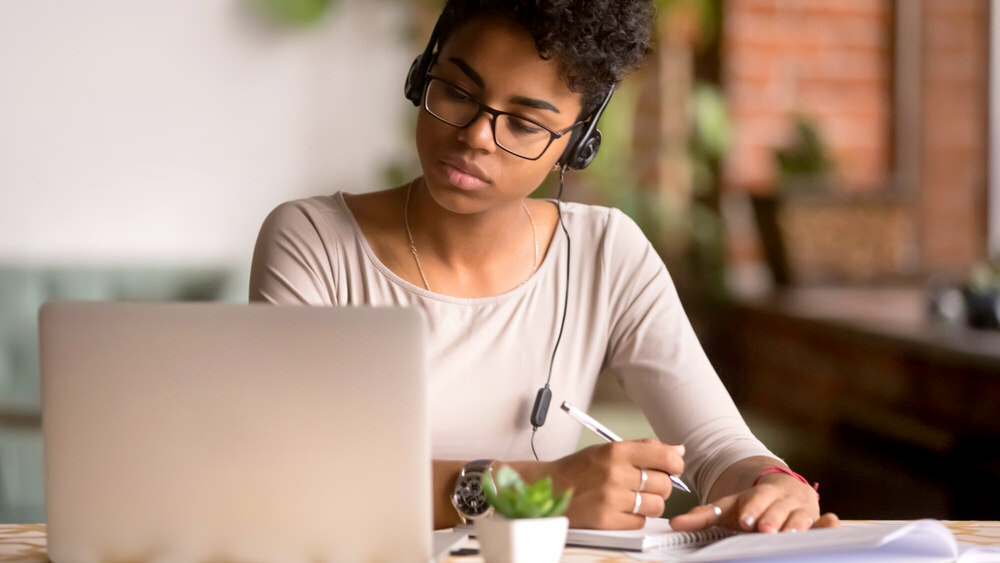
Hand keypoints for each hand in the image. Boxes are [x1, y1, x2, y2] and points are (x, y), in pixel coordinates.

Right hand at [546, 439, 684, 529]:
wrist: (547, 488)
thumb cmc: (577, 469)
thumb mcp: (607, 449)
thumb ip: (644, 448)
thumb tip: (678, 450)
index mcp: (616, 451)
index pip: (664, 456)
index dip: (675, 464)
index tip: (673, 468)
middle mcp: (615, 473)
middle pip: (664, 484)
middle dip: (660, 486)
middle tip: (646, 485)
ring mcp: (611, 498)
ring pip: (656, 505)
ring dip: (649, 504)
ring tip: (634, 499)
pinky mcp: (606, 520)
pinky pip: (640, 522)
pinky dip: (635, 518)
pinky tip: (621, 509)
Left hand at [670, 473, 838, 533]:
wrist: (782, 491)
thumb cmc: (752, 506)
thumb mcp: (728, 508)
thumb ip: (703, 516)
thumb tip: (674, 524)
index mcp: (760, 495)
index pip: (756, 500)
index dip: (753, 508)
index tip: (746, 520)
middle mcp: (782, 500)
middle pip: (778, 510)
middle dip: (772, 520)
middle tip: (765, 530)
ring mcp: (800, 510)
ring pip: (800, 517)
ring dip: (797, 525)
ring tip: (790, 535)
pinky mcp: (816, 520)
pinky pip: (824, 522)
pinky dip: (828, 524)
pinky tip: (832, 522)